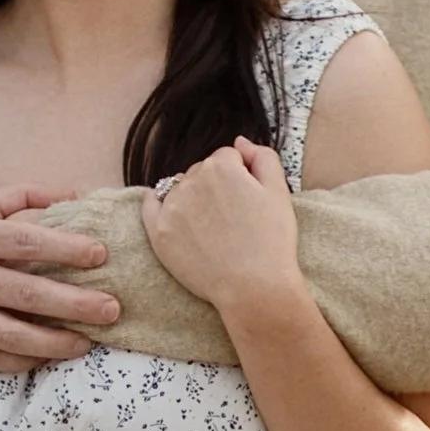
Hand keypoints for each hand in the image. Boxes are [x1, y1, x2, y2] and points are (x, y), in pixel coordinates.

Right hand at [0, 187, 119, 373]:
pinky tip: (45, 357)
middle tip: (112, 308)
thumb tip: (75, 194)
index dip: (66, 248)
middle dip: (74, 303)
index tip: (100, 254)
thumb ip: (25, 196)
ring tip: (85, 343)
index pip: (27, 242)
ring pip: (8, 334)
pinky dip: (19, 360)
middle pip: (26, 292)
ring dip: (52, 342)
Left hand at [137, 140, 306, 322]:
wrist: (254, 287)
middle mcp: (192, 180)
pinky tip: (170, 213)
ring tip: (212, 227)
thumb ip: (262, 157)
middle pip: (202, 172)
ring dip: (193, 198)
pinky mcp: (159, 233)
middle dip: (215, 187)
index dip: (240, 176)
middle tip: (232, 217)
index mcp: (221, 166)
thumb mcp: (279, 191)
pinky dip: (158, 204)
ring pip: (180, 189)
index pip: (227, 158)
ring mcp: (172, 207)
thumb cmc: (271, 241)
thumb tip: (239, 142)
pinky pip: (150, 206)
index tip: (248, 199)